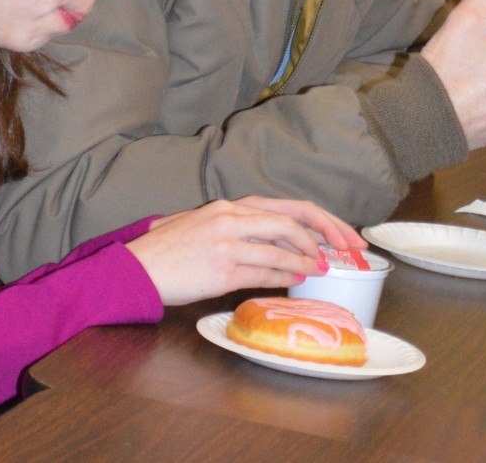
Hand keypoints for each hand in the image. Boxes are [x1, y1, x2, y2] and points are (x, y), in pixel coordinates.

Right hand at [127, 198, 366, 306]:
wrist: (138, 267)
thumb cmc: (171, 250)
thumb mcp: (206, 226)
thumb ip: (241, 229)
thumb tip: (281, 248)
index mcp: (230, 205)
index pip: (288, 206)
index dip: (322, 219)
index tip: (344, 235)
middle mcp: (231, 217)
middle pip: (292, 219)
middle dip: (327, 234)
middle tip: (347, 251)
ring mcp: (227, 242)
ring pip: (281, 247)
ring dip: (308, 260)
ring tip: (322, 268)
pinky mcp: (221, 268)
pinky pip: (263, 272)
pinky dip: (284, 276)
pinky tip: (296, 280)